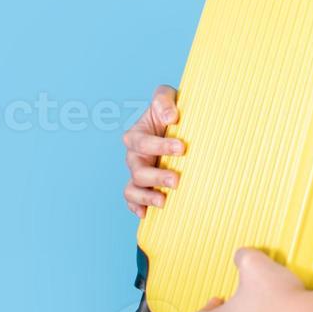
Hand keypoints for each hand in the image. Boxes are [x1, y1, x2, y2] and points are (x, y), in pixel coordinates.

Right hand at [122, 84, 183, 216]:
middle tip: (176, 180)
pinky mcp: (143, 185)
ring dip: (147, 196)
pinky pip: (132, 199)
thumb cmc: (169, 111)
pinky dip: (136, 207)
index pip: (143, 142)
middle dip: (156, 176)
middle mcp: (134, 156)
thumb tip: (170, 117)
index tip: (181, 148)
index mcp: (137, 135)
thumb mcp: (166, 97)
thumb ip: (163, 100)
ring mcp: (137, 173)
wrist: (173, 125)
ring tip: (163, 201)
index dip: (160, 146)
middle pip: (138, 170)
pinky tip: (146, 214)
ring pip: (132, 188)